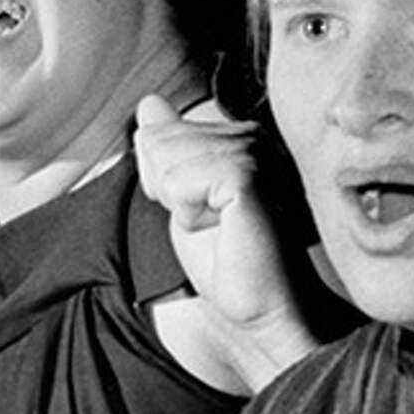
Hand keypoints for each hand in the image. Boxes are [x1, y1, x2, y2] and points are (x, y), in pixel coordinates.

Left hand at [135, 94, 310, 385]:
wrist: (264, 308)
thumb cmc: (231, 261)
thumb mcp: (185, 197)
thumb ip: (168, 149)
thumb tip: (149, 105)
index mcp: (239, 137)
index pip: (161, 135)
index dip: (163, 181)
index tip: (203, 211)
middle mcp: (251, 136)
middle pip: (159, 144)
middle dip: (168, 191)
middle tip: (212, 223)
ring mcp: (254, 152)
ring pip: (166, 161)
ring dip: (180, 205)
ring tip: (220, 226)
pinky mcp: (248, 174)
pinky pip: (180, 180)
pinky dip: (187, 212)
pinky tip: (222, 227)